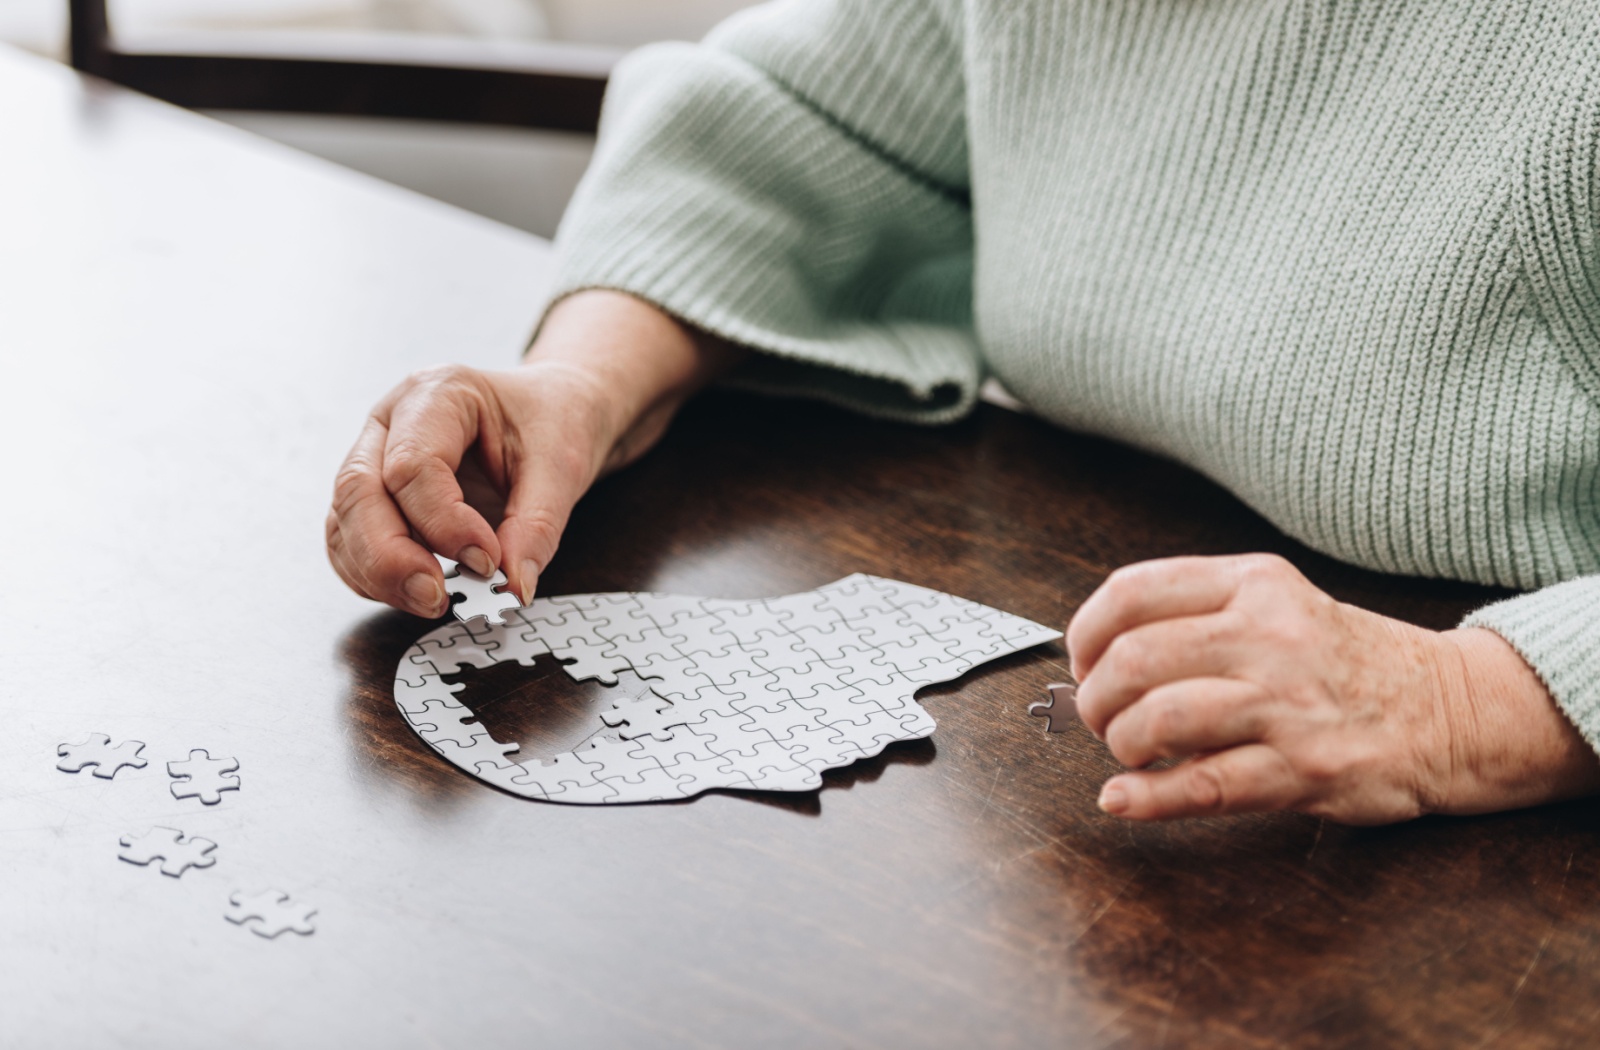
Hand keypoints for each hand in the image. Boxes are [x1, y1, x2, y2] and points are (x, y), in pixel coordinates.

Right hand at [326, 291, 743, 616]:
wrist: (551, 411)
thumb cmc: (552, 421)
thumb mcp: (562, 466)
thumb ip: (537, 527)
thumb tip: (514, 586)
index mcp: (437, 393)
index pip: (412, 464)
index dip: (444, 523)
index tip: (487, 560)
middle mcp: (392, 420)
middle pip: (358, 491)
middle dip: (390, 556)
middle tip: (435, 596)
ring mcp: (374, 456)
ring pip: (344, 521)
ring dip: (378, 572)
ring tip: (431, 601)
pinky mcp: (375, 495)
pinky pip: (350, 541)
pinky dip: (374, 576)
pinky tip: (413, 592)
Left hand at [1066, 554, 1599, 823]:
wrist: (1452, 709)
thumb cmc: (1343, 661)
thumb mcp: (1276, 604)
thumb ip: (1198, 615)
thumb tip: (1097, 653)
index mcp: (1254, 584)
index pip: (1133, 592)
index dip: (1086, 633)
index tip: (1082, 662)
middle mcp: (1269, 636)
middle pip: (1135, 659)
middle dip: (1096, 698)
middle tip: (1100, 717)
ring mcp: (1287, 704)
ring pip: (1161, 719)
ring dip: (1122, 743)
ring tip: (1129, 751)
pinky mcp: (1303, 768)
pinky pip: (1203, 785)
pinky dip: (1147, 797)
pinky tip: (1122, 798)